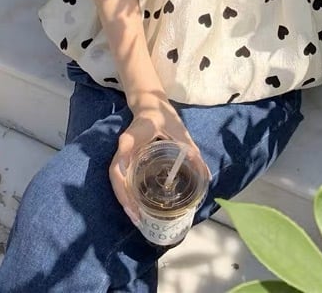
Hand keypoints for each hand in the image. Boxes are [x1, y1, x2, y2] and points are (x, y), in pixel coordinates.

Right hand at [109, 95, 208, 223]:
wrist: (150, 105)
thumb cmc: (162, 115)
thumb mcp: (178, 130)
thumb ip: (191, 151)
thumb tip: (205, 175)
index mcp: (133, 138)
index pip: (123, 155)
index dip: (124, 175)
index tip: (131, 191)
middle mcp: (125, 148)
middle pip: (116, 176)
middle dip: (125, 198)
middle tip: (138, 217)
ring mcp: (124, 154)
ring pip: (117, 179)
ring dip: (125, 200)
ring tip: (138, 218)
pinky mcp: (127, 159)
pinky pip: (122, 179)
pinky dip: (127, 195)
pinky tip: (137, 208)